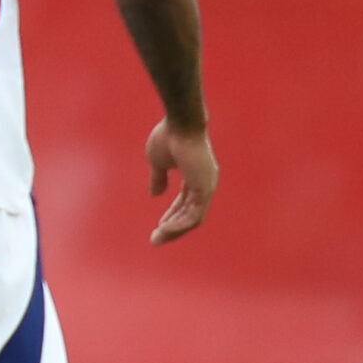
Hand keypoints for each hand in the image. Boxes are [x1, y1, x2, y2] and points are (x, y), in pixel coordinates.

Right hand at [146, 119, 216, 244]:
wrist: (180, 123)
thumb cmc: (169, 137)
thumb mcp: (158, 161)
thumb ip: (158, 178)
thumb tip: (155, 194)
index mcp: (195, 176)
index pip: (184, 203)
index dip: (171, 216)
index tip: (158, 227)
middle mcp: (204, 183)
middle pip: (190, 214)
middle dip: (173, 228)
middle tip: (156, 239)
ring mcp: (207, 186)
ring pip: (193, 218)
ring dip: (175, 230)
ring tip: (158, 237)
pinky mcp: (205, 188)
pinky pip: (195, 214)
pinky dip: (181, 224)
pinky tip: (166, 229)